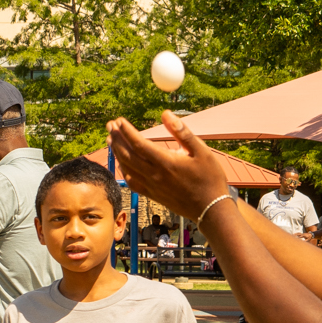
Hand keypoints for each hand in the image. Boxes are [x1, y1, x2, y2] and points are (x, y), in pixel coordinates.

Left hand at [106, 112, 230, 220]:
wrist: (211, 209)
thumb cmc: (210, 178)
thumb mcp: (202, 151)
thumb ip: (182, 132)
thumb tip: (166, 114)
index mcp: (166, 162)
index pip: (139, 144)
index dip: (126, 131)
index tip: (118, 120)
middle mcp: (155, 175)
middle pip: (127, 155)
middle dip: (116, 138)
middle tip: (110, 125)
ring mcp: (151, 186)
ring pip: (126, 168)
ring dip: (117, 152)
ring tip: (111, 139)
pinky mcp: (152, 195)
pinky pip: (131, 182)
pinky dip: (123, 170)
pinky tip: (121, 163)